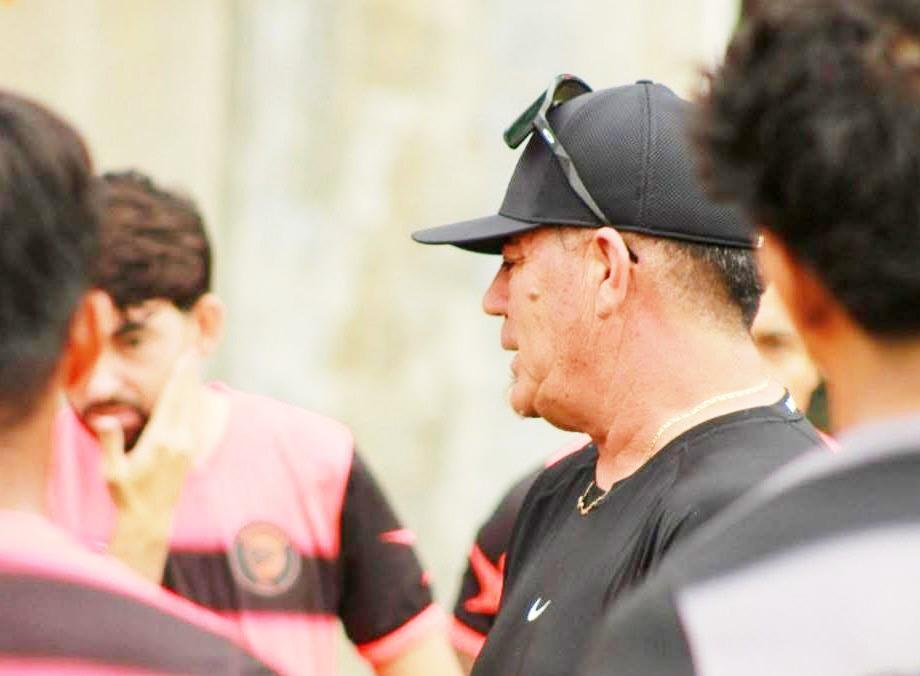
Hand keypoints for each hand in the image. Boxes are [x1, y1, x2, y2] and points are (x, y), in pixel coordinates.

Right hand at [91, 351, 201, 581]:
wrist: (149, 519)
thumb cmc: (127, 494)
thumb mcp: (112, 470)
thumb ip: (110, 442)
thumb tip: (104, 420)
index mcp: (161, 440)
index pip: (172, 399)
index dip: (179, 376)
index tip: (185, 356)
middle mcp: (179, 440)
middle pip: (186, 398)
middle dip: (189, 373)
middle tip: (194, 350)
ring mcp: (188, 446)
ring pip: (194, 407)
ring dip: (193, 384)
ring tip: (194, 364)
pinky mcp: (190, 452)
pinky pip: (195, 420)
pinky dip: (195, 402)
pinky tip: (194, 393)